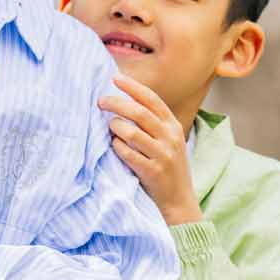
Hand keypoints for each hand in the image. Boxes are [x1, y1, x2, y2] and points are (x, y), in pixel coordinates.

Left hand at [100, 74, 202, 224]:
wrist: (179, 201)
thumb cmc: (167, 167)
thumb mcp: (167, 141)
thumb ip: (152, 123)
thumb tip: (124, 102)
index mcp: (173, 126)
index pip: (152, 99)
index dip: (133, 87)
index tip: (115, 78)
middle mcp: (170, 137)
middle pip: (138, 112)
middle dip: (116, 103)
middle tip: (101, 102)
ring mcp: (162, 155)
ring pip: (130, 132)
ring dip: (114, 127)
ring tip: (109, 129)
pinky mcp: (152, 171)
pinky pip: (126, 153)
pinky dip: (116, 147)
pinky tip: (114, 147)